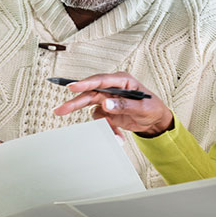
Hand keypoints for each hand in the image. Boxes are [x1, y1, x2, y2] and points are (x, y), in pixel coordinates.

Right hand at [52, 73, 173, 137]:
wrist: (155, 120)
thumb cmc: (152, 107)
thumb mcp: (142, 107)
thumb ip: (124, 105)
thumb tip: (106, 104)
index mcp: (122, 81)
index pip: (100, 81)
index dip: (85, 83)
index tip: (72, 87)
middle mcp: (111, 88)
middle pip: (89, 93)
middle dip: (75, 102)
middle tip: (61, 110)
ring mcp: (107, 99)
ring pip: (93, 108)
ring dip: (101, 123)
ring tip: (114, 134)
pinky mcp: (106, 111)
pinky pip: (101, 120)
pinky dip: (109, 129)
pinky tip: (119, 136)